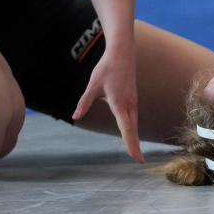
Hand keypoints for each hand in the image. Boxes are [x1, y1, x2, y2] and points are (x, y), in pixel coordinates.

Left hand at [72, 47, 142, 162]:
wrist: (122, 52)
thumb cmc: (107, 67)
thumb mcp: (92, 84)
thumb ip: (84, 102)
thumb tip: (75, 117)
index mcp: (120, 103)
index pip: (127, 129)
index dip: (131, 145)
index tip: (137, 158)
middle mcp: (130, 104)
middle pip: (133, 129)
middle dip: (135, 145)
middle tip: (139, 161)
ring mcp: (133, 100)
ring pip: (134, 123)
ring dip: (134, 137)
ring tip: (135, 151)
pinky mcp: (132, 97)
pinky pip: (133, 116)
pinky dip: (133, 127)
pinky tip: (131, 132)